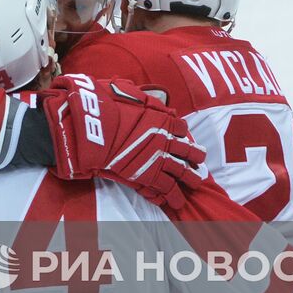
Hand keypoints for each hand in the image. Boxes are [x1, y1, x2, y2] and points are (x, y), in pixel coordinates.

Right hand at [42, 73, 206, 209]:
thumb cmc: (105, 108)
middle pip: (189, 152)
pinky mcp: (148, 176)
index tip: (184, 139)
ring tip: (193, 185)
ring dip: (190, 179)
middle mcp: (165, 140)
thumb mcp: (126, 93)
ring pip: (183, 173)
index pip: (181, 128)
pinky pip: (166, 188)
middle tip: (199, 164)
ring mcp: (159, 159)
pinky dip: (171, 195)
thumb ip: (140, 96)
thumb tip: (147, 92)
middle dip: (196, 158)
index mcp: (162, 120)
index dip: (183, 134)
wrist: (93, 130)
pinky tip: (173, 201)